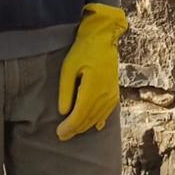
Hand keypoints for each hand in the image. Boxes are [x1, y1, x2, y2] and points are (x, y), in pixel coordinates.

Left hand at [57, 3, 127, 140]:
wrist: (103, 38)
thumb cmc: (83, 50)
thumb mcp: (68, 68)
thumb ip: (65, 91)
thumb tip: (63, 112)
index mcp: (93, 88)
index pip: (80, 115)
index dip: (69, 126)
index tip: (59, 133)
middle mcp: (105, 94)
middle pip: (89, 119)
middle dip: (75, 129)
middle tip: (62, 136)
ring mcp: (112, 94)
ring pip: (98, 117)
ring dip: (85, 126)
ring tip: (73, 131)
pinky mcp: (115, 91)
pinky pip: (107, 111)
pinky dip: (100, 120)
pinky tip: (96, 126)